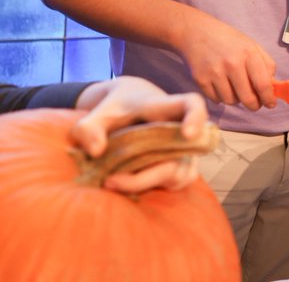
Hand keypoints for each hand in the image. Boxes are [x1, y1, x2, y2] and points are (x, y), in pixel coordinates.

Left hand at [70, 76, 207, 192]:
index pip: (192, 104)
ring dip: (143, 183)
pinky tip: (127, 183)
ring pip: (177, 174)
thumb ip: (88, 129)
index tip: (187, 134)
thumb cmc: (116, 112)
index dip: (196, 117)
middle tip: (109, 182)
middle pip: (181, 153)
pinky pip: (174, 184)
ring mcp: (185, 152)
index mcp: (164, 108)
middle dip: (145, 176)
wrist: (128, 112)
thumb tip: (96, 151)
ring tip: (111, 182)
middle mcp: (182, 131)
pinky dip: (150, 188)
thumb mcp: (96, 115)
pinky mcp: (182, 170)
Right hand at [177, 18, 276, 109]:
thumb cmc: (229, 40)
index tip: (271, 104)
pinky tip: (221, 85)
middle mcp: (232, 64)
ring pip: (231, 101)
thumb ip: (266, 65)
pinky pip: (216, 100)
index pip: (263, 84)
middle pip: (247, 98)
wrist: (197, 33)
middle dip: (254, 105)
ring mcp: (215, 72)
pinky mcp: (200, 79)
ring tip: (235, 88)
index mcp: (248, 54)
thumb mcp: (252, 46)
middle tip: (255, 104)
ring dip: (236, 100)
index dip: (268, 98)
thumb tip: (273, 87)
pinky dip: (221, 97)